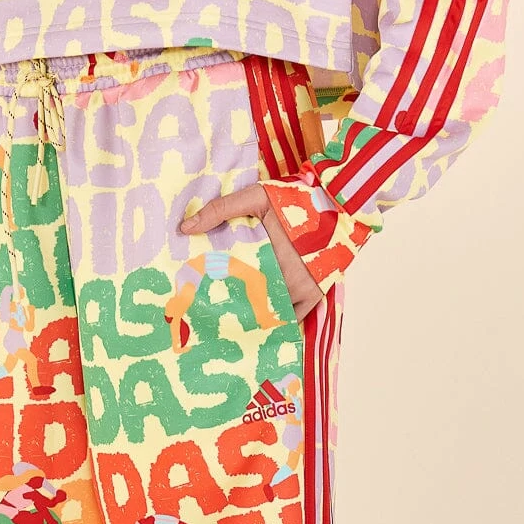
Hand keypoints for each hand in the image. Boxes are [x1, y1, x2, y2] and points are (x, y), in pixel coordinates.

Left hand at [179, 184, 323, 322]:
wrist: (339, 205)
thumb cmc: (296, 199)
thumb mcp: (256, 197)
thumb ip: (220, 209)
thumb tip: (185, 228)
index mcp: (263, 259)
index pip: (229, 286)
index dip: (212, 295)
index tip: (195, 303)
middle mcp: (281, 281)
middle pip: (247, 304)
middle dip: (229, 309)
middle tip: (208, 318)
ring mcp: (298, 291)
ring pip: (267, 315)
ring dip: (251, 319)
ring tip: (231, 326)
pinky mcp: (314, 295)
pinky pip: (291, 319)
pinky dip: (276, 323)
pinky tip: (261, 327)